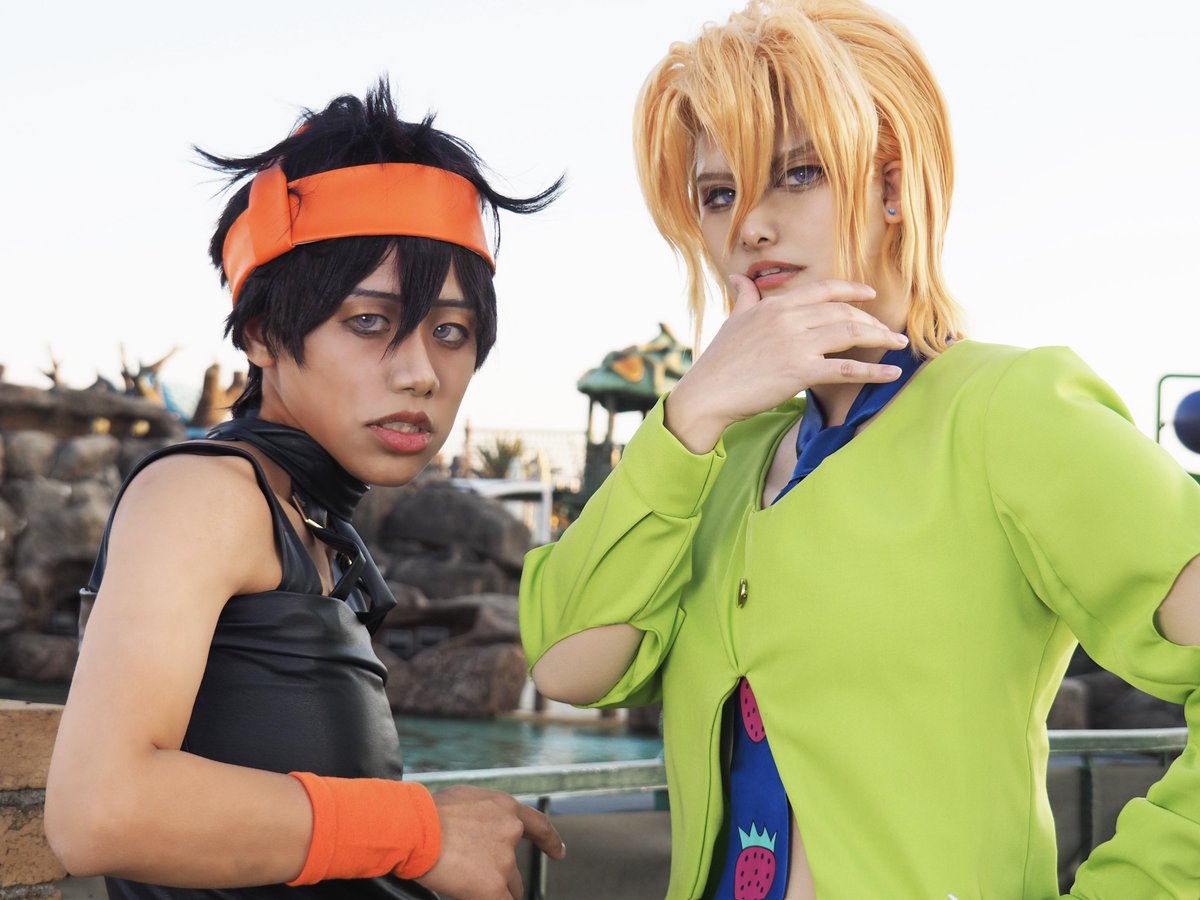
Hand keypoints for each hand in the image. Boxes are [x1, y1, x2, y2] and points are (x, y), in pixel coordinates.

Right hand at [416, 785, 565, 899]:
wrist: (416, 829)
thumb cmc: (429, 813)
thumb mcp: (464, 799)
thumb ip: (481, 812)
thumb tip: (479, 822)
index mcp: (505, 807)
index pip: (538, 825)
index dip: (550, 841)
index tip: (559, 852)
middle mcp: (510, 831)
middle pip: (516, 867)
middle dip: (501, 875)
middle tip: (474, 874)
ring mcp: (504, 861)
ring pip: (508, 888)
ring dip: (491, 889)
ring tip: (462, 879)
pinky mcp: (494, 887)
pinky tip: (477, 895)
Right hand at [665, 275, 908, 452]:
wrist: (707, 392)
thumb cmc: (719, 360)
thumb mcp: (733, 320)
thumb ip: (745, 297)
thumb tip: (738, 278)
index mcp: (776, 305)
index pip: (825, 290)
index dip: (853, 291)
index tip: (871, 295)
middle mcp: (789, 318)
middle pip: (844, 312)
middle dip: (872, 321)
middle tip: (889, 332)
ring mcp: (796, 344)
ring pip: (850, 333)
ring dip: (880, 339)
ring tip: (898, 346)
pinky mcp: (800, 371)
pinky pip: (846, 369)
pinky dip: (874, 370)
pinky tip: (892, 374)